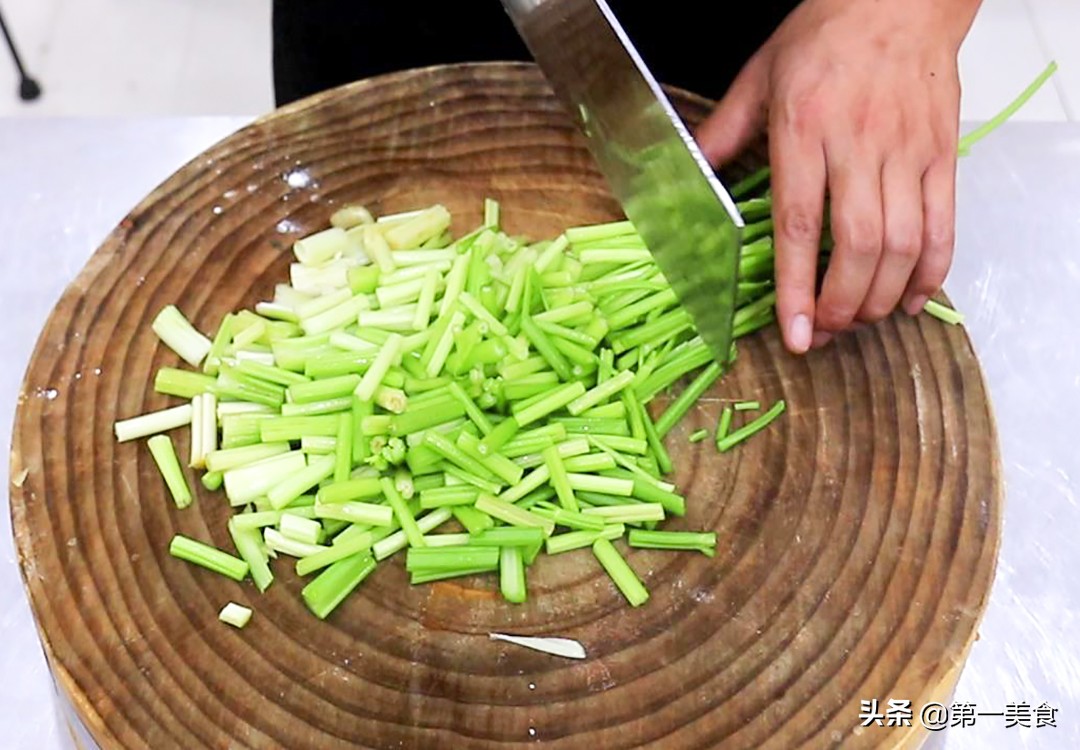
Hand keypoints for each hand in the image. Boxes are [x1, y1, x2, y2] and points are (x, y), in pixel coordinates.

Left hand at [696, 0, 980, 352]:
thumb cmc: (827, 34)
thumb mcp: (759, 76)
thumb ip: (723, 131)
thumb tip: (686, 170)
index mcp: (804, 130)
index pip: (800, 225)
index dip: (797, 287)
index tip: (793, 331)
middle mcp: (858, 145)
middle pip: (858, 246)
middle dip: (840, 304)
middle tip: (822, 332)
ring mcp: (906, 152)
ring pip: (903, 244)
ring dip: (881, 296)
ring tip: (857, 319)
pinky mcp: (941, 155)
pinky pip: (944, 224)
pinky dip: (932, 271)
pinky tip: (911, 297)